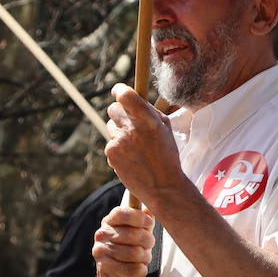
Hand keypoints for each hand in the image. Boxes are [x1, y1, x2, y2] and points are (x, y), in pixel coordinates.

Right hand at [92, 205, 154, 276]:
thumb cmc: (131, 253)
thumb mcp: (140, 232)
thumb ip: (145, 218)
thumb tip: (151, 206)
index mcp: (109, 221)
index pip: (123, 213)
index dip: (140, 218)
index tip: (149, 224)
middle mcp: (101, 234)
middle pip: (134, 234)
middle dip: (148, 242)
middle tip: (147, 247)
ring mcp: (100, 251)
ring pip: (135, 253)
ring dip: (145, 258)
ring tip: (142, 259)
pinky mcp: (104, 268)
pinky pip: (133, 268)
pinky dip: (141, 270)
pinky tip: (138, 269)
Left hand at [105, 83, 186, 209]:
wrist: (163, 186)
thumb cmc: (167, 155)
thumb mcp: (166, 129)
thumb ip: (149, 111)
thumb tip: (132, 99)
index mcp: (149, 119)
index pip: (126, 95)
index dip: (119, 90)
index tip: (118, 91)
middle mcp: (132, 128)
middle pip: (113, 108)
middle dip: (120, 113)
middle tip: (129, 123)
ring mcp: (119, 141)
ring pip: (111, 126)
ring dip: (119, 132)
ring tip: (134, 146)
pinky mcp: (111, 153)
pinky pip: (110, 143)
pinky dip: (117, 149)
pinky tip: (130, 158)